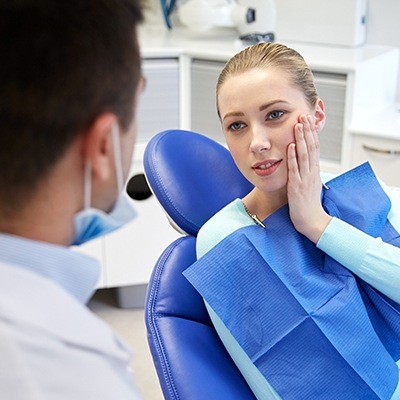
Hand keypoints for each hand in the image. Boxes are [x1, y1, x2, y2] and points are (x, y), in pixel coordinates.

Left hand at [287, 114, 331, 242]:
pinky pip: (295, 169)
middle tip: (303, 115)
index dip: (311, 133)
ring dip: (300, 139)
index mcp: (314, 171)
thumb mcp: (309, 184)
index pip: (314, 147)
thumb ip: (307, 172)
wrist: (312, 221)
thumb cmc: (308, 204)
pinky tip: (289, 146)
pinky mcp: (297, 187)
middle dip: (307, 130)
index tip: (307, 119)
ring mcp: (305, 178)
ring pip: (304, 155)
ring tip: (298, 125)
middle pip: (311, 147)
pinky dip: (292, 157)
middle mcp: (311, 172)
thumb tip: (305, 161)